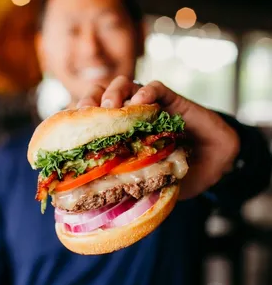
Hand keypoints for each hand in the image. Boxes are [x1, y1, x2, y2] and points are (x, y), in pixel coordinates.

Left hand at [77, 76, 239, 199]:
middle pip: (101, 96)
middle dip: (90, 101)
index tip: (70, 128)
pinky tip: (141, 103)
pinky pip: (156, 87)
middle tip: (87, 114)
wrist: (214, 163)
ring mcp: (151, 106)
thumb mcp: (150, 182)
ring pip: (123, 85)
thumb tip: (105, 200)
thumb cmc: (177, 172)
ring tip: (111, 108)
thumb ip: (132, 185)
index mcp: (123, 134)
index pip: (93, 119)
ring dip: (113, 93)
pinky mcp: (172, 100)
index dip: (78, 119)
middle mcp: (133, 117)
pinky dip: (146, 92)